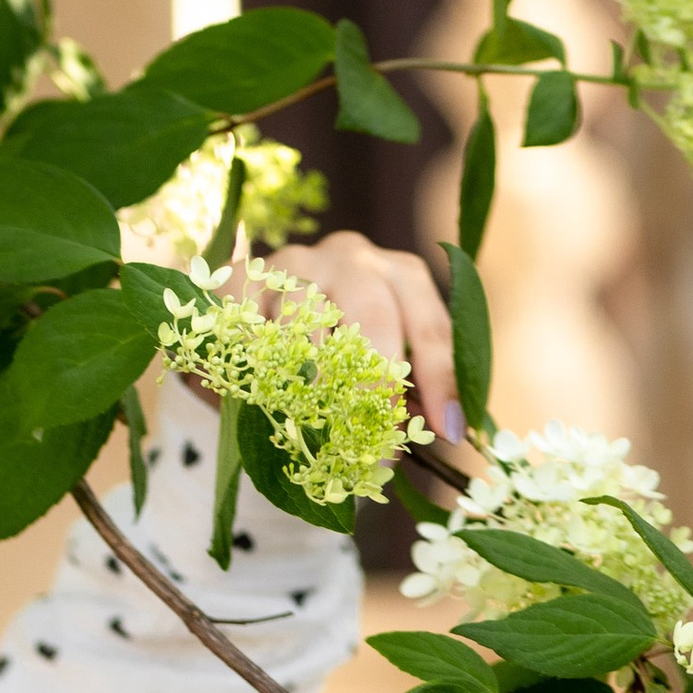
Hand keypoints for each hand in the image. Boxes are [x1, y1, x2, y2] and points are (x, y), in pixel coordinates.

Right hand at [243, 230, 463, 444]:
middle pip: (374, 313)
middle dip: (380, 381)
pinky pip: (258, 326)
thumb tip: (442, 427)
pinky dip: (268, 365)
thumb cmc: (344, 345)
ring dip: (319, 381)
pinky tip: (273, 397)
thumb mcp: (387, 358)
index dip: (441, 379)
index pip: (430, 325)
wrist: (266, 313)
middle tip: (379, 435)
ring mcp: (297, 263)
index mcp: (400, 275)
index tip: (446, 429)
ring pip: (311, 321)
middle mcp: (353, 258)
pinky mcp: (246, 277)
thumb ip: (415, 388)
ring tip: (325, 427)